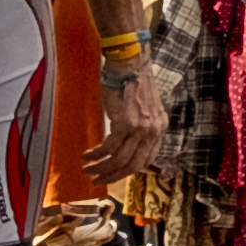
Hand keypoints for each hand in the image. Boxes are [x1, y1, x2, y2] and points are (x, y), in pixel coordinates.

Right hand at [92, 59, 166, 181]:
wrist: (130, 65)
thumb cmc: (134, 83)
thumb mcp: (145, 109)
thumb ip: (141, 126)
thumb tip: (126, 143)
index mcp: (159, 128)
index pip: (148, 159)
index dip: (131, 170)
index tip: (116, 174)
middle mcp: (153, 131)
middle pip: (134, 164)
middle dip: (114, 176)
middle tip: (98, 181)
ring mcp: (140, 129)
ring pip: (119, 159)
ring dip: (100, 168)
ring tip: (87, 171)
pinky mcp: (124, 124)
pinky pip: (108, 148)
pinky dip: (95, 155)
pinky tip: (86, 156)